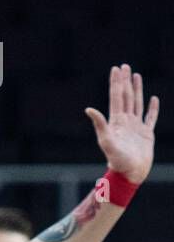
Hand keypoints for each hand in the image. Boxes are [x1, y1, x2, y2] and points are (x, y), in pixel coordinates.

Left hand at [85, 64, 158, 184]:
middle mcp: (126, 122)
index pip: (116, 97)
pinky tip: (153, 99)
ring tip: (136, 76)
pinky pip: (151, 118)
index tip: (116, 69)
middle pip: (125, 97)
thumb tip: (88, 109)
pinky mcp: (147, 135)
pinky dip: (152, 108)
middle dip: (125, 81)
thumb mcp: (107, 141)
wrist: (130, 175)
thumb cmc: (118, 161)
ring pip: (136, 103)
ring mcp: (136, 128)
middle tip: (124, 66)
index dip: (116, 83)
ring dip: (136, 90)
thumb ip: (100, 125)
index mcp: (116, 122)